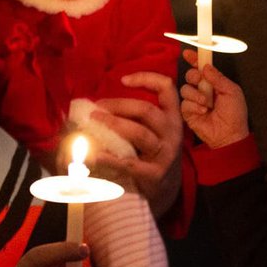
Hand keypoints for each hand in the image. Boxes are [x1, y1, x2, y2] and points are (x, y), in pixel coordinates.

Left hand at [90, 71, 182, 216]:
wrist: (165, 188)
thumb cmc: (152, 152)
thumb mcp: (155, 130)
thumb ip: (137, 116)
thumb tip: (100, 104)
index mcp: (172, 117)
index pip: (167, 88)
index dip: (147, 78)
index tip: (123, 80)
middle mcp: (172, 132)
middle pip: (146, 110)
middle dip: (118, 105)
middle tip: (97, 107)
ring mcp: (166, 153)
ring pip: (139, 133)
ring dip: (114, 124)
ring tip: (94, 121)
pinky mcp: (155, 173)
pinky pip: (130, 163)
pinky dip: (110, 157)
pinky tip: (96, 154)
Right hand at [178, 48, 249, 147]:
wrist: (229, 135)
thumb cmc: (235, 114)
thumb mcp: (231, 92)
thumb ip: (218, 78)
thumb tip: (206, 66)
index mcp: (214, 83)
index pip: (201, 68)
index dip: (195, 59)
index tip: (188, 53)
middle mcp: (202, 90)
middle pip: (190, 75)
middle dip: (194, 76)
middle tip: (201, 81)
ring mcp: (194, 101)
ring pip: (185, 89)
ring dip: (196, 94)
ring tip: (207, 104)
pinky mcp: (187, 112)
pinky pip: (184, 103)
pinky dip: (194, 106)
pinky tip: (203, 112)